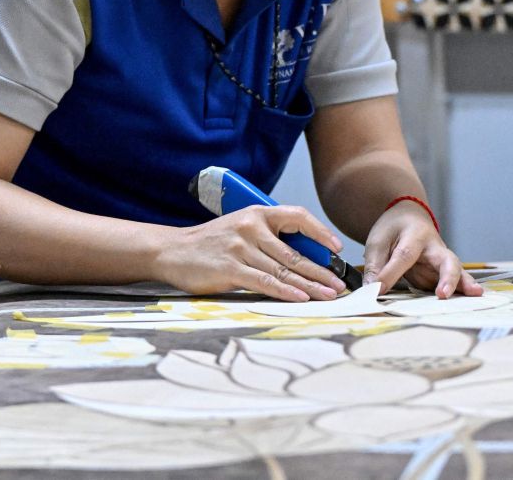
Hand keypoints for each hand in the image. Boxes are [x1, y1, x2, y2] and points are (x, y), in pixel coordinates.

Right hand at [154, 206, 346, 301]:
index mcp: (257, 213)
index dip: (320, 232)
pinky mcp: (230, 268)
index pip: (297, 216)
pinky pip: (265, 281)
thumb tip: (305, 261)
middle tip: (340, 284)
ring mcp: (241, 247)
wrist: (172, 250)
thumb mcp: (241, 229)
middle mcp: (251, 227)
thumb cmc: (212, 243)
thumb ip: (268, 240)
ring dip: (309, 285)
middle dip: (321, 270)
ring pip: (284, 270)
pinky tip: (301, 299)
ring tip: (328, 295)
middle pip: (295, 252)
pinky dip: (285, 292)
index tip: (337, 249)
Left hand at [362, 201, 484, 298]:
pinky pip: (454, 282)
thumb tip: (372, 290)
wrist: (409, 217)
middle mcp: (434, 247)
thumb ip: (375, 265)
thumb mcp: (378, 241)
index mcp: (415, 235)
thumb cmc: (394, 228)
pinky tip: (470, 301)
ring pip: (457, 271)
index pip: (405, 256)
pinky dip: (462, 291)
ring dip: (464, 284)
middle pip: (445, 260)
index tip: (378, 290)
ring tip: (475, 294)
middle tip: (443, 294)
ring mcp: (441, 261)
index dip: (391, 274)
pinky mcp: (442, 272)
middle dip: (447, 277)